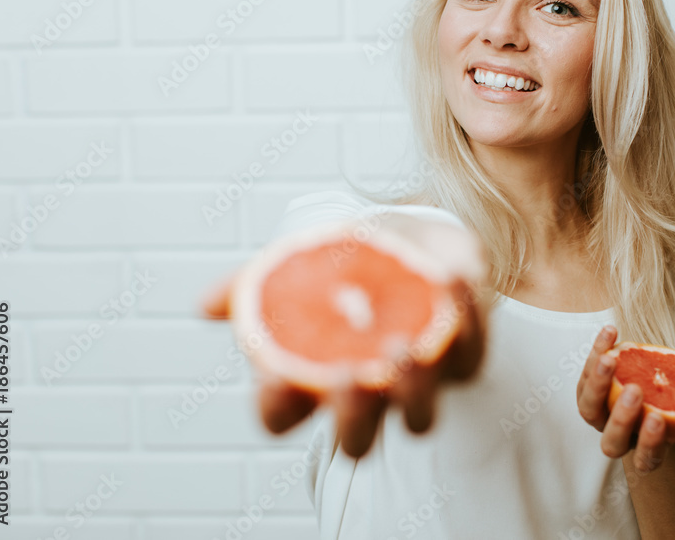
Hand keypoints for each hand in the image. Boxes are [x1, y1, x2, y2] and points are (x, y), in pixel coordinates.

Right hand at [200, 213, 490, 457]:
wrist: (408, 234)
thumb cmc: (342, 261)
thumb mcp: (294, 263)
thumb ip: (251, 284)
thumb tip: (204, 305)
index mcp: (312, 376)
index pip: (281, 416)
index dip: (276, 405)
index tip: (278, 376)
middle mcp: (365, 391)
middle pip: (355, 441)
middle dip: (352, 419)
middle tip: (350, 376)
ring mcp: (416, 380)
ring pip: (419, 420)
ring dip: (413, 391)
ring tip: (403, 346)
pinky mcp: (463, 356)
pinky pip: (469, 355)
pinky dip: (465, 317)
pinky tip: (449, 280)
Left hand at [576, 326, 674, 471]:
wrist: (653, 385)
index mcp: (648, 449)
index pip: (646, 458)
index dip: (650, 443)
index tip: (658, 418)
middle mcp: (619, 437)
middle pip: (612, 440)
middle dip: (622, 417)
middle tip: (634, 390)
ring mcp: (599, 415)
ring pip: (588, 407)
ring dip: (598, 383)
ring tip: (611, 358)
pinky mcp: (587, 389)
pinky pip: (586, 373)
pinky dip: (596, 351)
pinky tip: (611, 332)